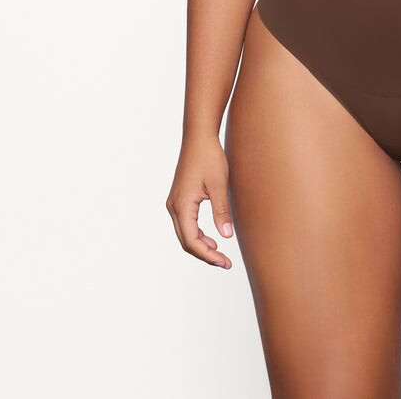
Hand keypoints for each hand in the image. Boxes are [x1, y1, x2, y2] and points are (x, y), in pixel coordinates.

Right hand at [166, 133, 234, 268]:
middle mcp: (174, 207)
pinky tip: (212, 238)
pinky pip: (185, 224)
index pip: (191, 241)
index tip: (225, 263)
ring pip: (184, 233)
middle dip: (204, 255)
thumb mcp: (219, 185)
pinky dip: (197, 234)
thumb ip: (222, 212)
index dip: (208, 256)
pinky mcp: (179, 198)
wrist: (199, 137)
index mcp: (182, 206)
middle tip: (225, 263)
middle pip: (186, 241)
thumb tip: (227, 237)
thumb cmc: (209, 157)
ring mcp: (175, 203)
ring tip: (220, 254)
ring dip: (200, 246)